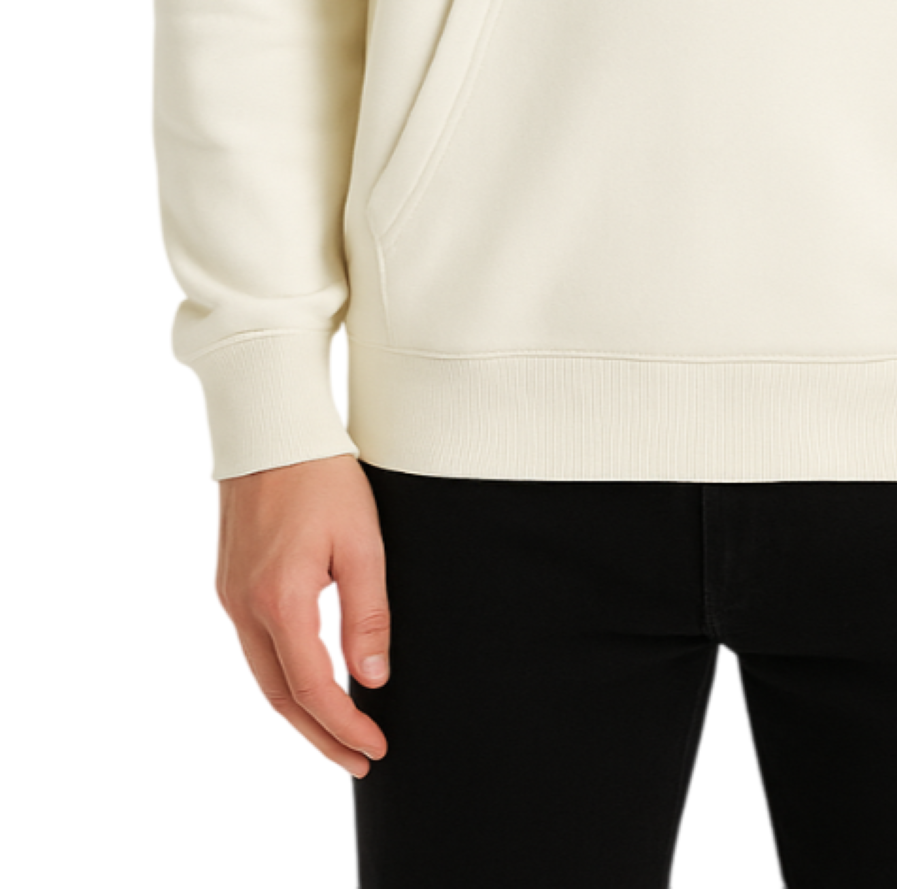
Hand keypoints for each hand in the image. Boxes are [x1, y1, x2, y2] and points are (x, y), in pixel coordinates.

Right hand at [216, 454, 391, 777]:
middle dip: (320, 735)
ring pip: (263, 675)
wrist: (272, 428)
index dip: (343, 727)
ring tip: (339, 733)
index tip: (374, 749)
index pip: (311, 688)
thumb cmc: (323, 477)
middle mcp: (244, 606)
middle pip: (280, 696)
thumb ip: (368, 615)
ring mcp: (230, 595)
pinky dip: (282, 676)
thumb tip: (373, 680)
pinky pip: (254, 647)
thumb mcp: (362, 542)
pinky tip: (308, 682)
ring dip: (300, 710)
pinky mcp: (229, 582)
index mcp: (279, 600)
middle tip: (359, 760)